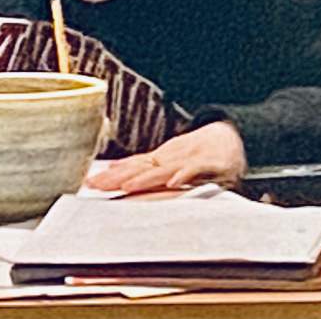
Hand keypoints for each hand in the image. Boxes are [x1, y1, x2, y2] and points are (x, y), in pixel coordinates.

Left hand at [85, 121, 247, 193]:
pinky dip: (185, 174)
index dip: (110, 176)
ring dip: (145, 178)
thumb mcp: (167, 157)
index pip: (131, 168)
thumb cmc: (198, 150)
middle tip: (97, 185)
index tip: (89, 183)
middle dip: (118, 178)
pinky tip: (173, 181)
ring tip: (128, 185)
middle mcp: (170, 160)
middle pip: (141, 170)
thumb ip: (142, 165)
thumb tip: (111, 169)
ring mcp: (189, 160)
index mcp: (160, 161)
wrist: (231, 135)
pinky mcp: (211, 164)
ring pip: (164, 170)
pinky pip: (196, 169)